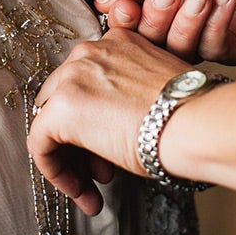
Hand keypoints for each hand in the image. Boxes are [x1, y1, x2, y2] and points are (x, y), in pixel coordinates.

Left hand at [28, 29, 185, 215]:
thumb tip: (113, 121)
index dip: (95, 119)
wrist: (195, 123)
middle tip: (102, 172)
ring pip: (50, 124)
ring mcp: (71, 78)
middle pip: (63, 101)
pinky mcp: (60, 109)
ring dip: (71, 161)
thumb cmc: (189, 113)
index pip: (86, 82)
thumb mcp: (155, 88)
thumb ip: (127, 93)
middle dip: (80, 142)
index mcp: (114, 41)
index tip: (110, 146)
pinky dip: (56, 172)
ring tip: (93, 190)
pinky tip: (82, 192)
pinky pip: (40, 145)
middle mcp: (88, 52)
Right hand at [96, 0, 235, 64]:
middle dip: (156, 17)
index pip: (136, 13)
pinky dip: (216, 24)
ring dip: (186, 22)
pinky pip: (213, 49)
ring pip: (178, 49)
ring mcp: (215, 31)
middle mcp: (191, 11)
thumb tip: (104, 1)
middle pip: (152, 37)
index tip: (122, 10)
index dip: (127, 16)